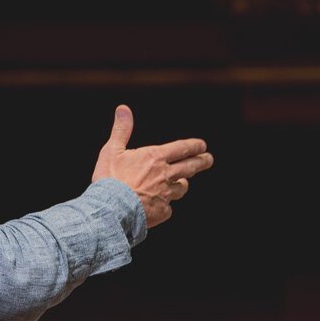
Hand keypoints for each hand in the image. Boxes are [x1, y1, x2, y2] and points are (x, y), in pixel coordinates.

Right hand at [90, 104, 212, 227]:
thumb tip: (123, 108)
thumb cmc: (110, 179)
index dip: (194, 146)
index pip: (181, 148)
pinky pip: (168, 208)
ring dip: (182, 184)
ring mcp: (166, 195)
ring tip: (183, 183)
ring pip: (181, 188)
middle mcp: (165, 175)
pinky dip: (165, 206)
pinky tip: (160, 207)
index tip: (203, 145)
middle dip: (202, 162)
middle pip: (190, 167)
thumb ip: (121, 130)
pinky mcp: (162, 212)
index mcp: (155, 158)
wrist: (111, 210)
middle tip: (209, 159)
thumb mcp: (112, 150)